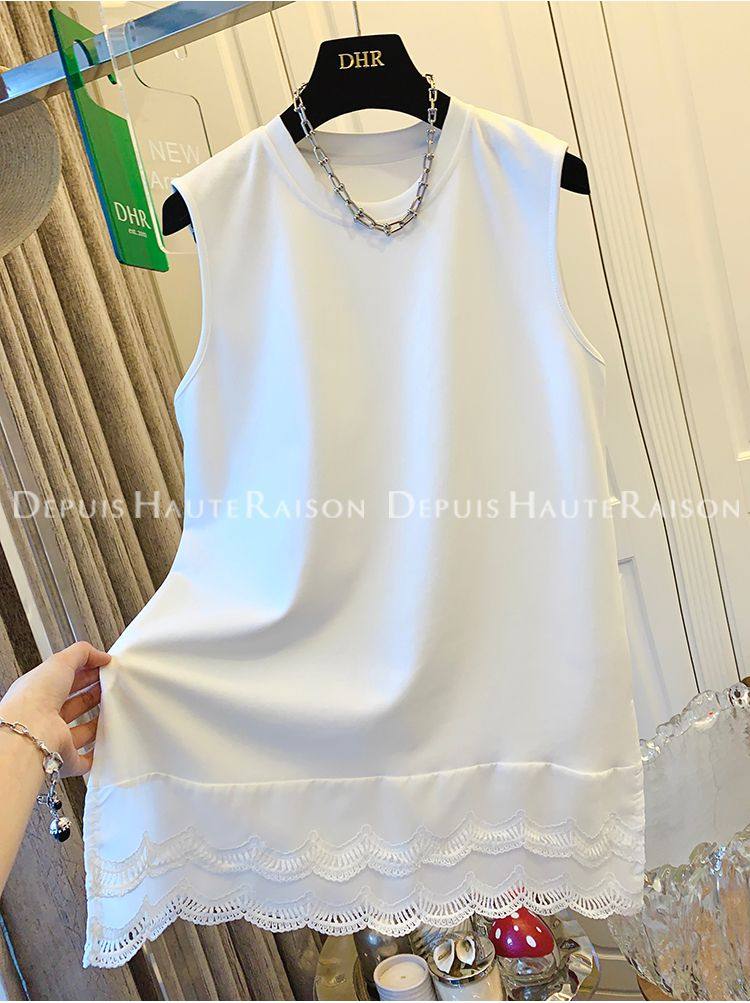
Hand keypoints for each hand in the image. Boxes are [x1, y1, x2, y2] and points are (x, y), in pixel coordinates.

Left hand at [0, 642, 109, 776]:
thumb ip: (82, 653)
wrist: (30, 733)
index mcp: (39, 692)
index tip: (104, 669)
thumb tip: (101, 656)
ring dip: (97, 722)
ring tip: (114, 710)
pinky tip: (107, 742)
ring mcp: (55, 738)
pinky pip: (84, 758)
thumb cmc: (35, 698)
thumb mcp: (60, 662)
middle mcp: (45, 717)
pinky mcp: (65, 758)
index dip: (86, 673)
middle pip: (75, 705)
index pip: (66, 680)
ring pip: (81, 731)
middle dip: (93, 695)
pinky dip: (97, 752)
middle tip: (111, 687)